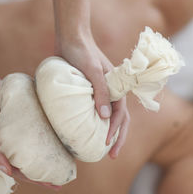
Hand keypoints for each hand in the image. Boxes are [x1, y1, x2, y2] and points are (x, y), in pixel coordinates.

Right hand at [0, 80, 60, 189]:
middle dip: (47, 173)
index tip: (54, 186)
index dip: (37, 180)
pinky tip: (59, 139)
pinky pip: (37, 133)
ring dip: (49, 156)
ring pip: (35, 149)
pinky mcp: (24, 121)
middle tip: (65, 177)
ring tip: (66, 160)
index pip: (21, 172)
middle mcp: (11, 146)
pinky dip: (47, 138)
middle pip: (31, 163)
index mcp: (1, 153)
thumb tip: (8, 172)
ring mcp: (18, 134)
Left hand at [55, 33, 129, 157]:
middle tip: (111, 156)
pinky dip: (94, 122)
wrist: (71, 37)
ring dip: (108, 132)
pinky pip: (94, 109)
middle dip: (117, 138)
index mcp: (117, 87)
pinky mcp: (89, 90)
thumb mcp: (92, 71)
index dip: (116, 131)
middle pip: (119, 119)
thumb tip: (105, 118)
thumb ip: (100, 92)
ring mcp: (101, 91)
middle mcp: (111, 91)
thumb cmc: (83, 52)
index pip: (121, 115)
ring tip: (101, 148)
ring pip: (109, 116)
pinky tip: (86, 131)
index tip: (106, 144)